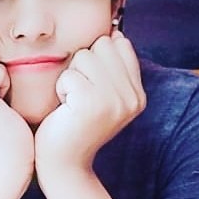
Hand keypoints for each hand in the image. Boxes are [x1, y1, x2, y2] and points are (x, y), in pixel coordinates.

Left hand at [35, 30, 145, 173]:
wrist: (63, 164)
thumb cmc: (73, 125)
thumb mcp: (102, 96)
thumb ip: (112, 68)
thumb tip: (116, 33)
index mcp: (138, 94)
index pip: (120, 44)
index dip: (97, 59)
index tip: (91, 88)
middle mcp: (132, 98)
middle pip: (101, 45)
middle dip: (82, 66)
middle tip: (79, 97)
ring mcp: (115, 101)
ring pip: (84, 56)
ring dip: (70, 77)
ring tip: (72, 104)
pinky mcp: (92, 104)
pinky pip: (69, 74)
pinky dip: (60, 89)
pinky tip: (65, 110)